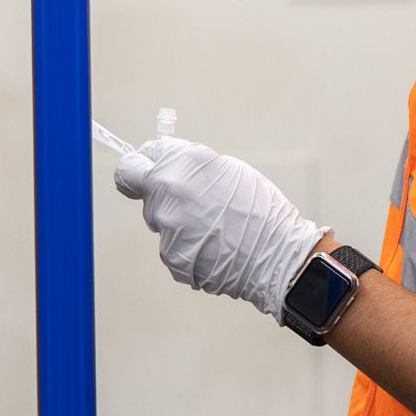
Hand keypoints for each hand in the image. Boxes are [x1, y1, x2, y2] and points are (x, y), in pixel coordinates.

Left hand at [110, 109, 323, 318]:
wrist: (276, 254)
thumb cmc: (261, 210)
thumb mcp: (229, 170)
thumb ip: (191, 167)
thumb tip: (171, 168)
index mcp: (183, 162)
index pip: (138, 160)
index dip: (145, 165)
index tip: (147, 170)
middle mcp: (167, 190)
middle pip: (144, 191)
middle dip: (160, 194)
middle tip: (189, 203)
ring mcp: (166, 225)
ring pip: (160, 221)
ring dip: (178, 222)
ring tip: (214, 228)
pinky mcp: (170, 255)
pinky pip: (172, 247)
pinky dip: (188, 246)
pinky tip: (214, 246)